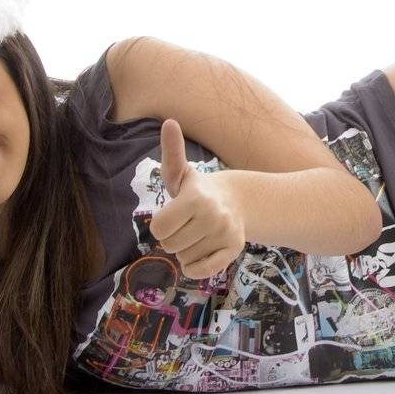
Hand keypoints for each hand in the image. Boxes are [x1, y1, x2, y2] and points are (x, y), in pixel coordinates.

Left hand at [148, 118, 244, 279]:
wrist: (236, 201)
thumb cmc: (197, 189)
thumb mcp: (181, 172)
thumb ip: (171, 152)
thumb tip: (169, 121)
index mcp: (196, 198)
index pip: (158, 229)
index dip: (161, 224)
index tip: (173, 214)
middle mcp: (213, 216)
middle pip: (170, 246)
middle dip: (173, 237)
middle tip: (186, 224)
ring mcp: (225, 234)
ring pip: (184, 258)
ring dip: (186, 249)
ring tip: (197, 232)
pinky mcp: (234, 249)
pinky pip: (202, 271)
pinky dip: (195, 267)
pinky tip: (201, 252)